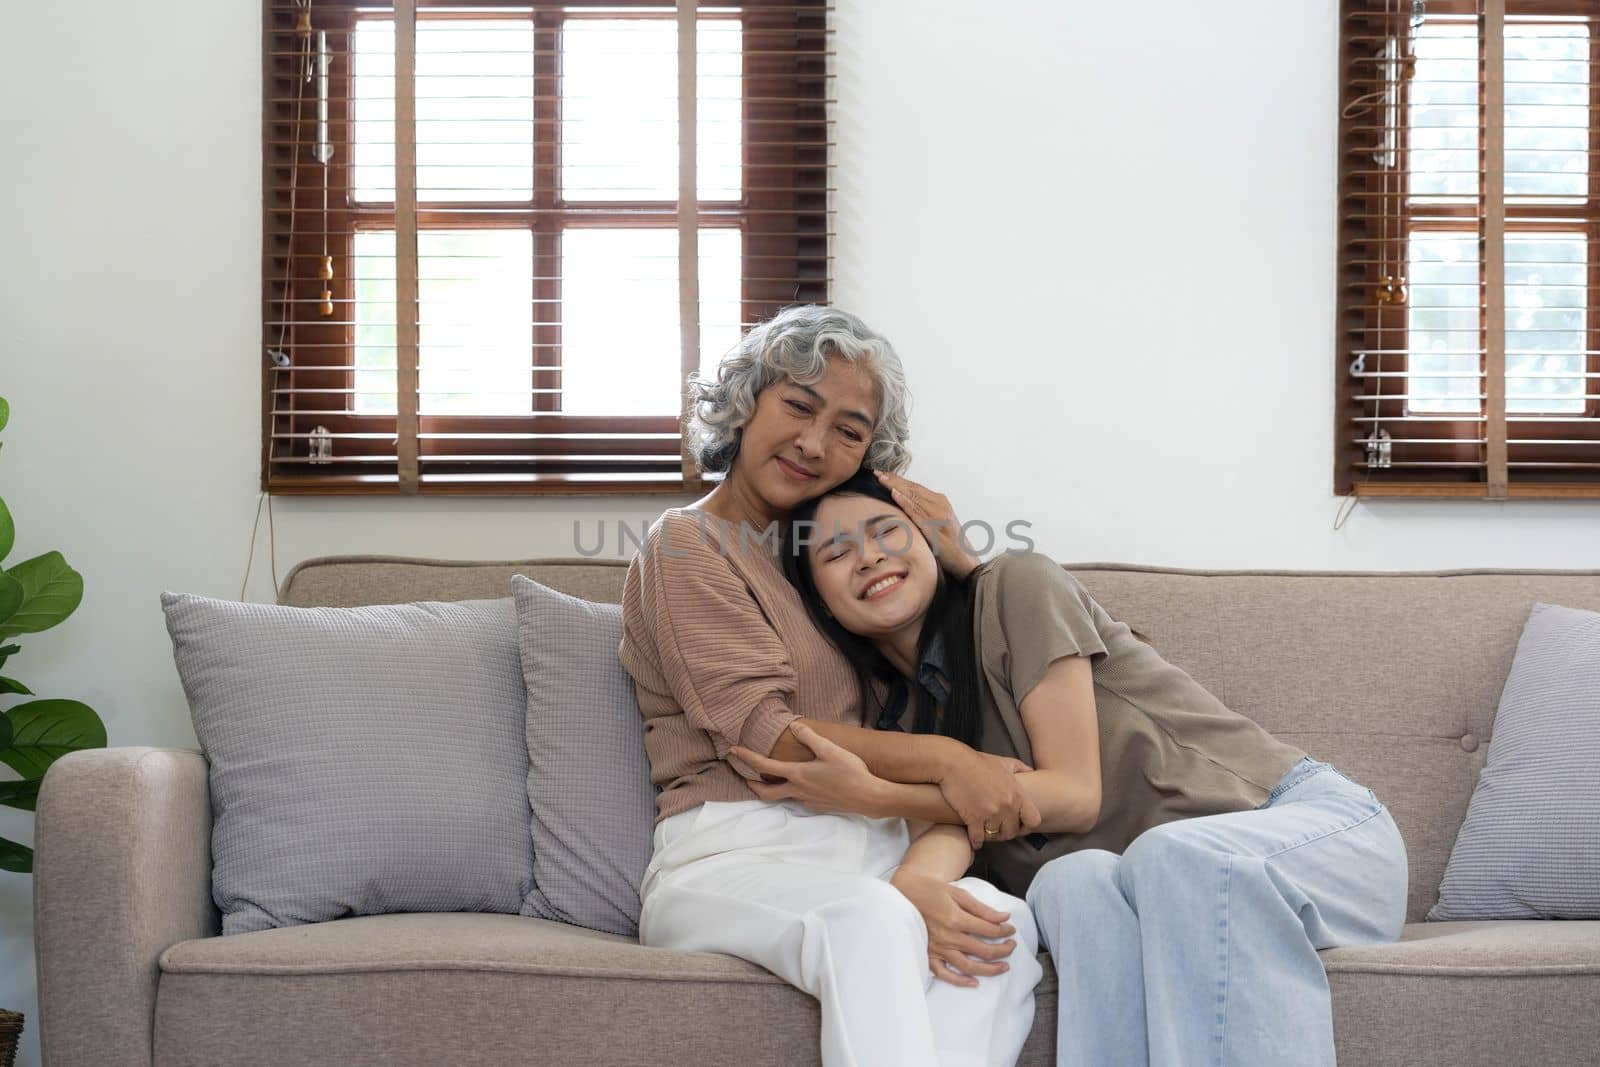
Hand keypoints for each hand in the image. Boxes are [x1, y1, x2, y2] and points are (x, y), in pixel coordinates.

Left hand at [731, 721, 883, 814]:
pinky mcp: (817, 806)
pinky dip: (792, 791)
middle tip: (743, 776)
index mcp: (798, 774)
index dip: (746, 758)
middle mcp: (798, 790)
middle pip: (766, 792)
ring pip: (782, 796)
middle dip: (752, 784)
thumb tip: (793, 727)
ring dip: (772, 788)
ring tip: (770, 778)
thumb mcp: (830, 749)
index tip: (733, 751)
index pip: (764, 765)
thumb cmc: (851, 772)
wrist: (869, 797)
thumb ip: (810, 737)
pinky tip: (802, 783)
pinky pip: (798, 798)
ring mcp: (807, 801)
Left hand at [872, 469, 981, 578]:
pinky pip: (915, 512)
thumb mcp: (937, 523)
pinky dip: (904, 502)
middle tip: (876, 472)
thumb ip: (923, 512)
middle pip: (913, 488)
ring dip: (896, 486)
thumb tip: (903, 506)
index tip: (883, 473)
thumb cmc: (949, 544)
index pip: (915, 487)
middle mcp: (939, 504)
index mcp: (940, 501)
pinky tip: (894, 494)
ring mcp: (937, 514)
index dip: (898, 479)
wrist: (965, 560)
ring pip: (913, 496)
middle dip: (894, 479)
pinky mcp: (934, 527)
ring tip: (881, 478)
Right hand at [890, 869, 1017, 986]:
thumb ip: (982, 908)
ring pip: (968, 966)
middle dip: (1003, 950)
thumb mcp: (958, 893)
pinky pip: (944, 974)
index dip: (1004, 930)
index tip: (1010, 929)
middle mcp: (947, 937)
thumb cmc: (931, 891)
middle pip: (983, 950)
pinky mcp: (928, 955)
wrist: (903, 893)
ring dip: (989, 969)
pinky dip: (960, 981)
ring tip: (1004, 967)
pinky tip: (974, 982)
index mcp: (955, 918)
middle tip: (1012, 947)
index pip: (989, 930)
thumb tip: (1005, 917)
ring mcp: (937, 948)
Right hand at [938, 751, 1040, 848]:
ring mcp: (991, 813)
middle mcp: (1007, 806)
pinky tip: (974, 839)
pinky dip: (976, 841)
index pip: (1034, 820)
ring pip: (996, 836)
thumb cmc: (977, 761)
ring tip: (986, 833)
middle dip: (1005, 832)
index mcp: (1017, 794)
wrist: (954, 763)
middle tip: (997, 829)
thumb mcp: (1003, 762)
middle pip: (1013, 831)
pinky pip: (978, 838)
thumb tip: (1031, 770)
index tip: (1018, 825)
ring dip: (990, 836)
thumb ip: (1020, 768)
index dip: (1026, 825)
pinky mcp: (974, 818)